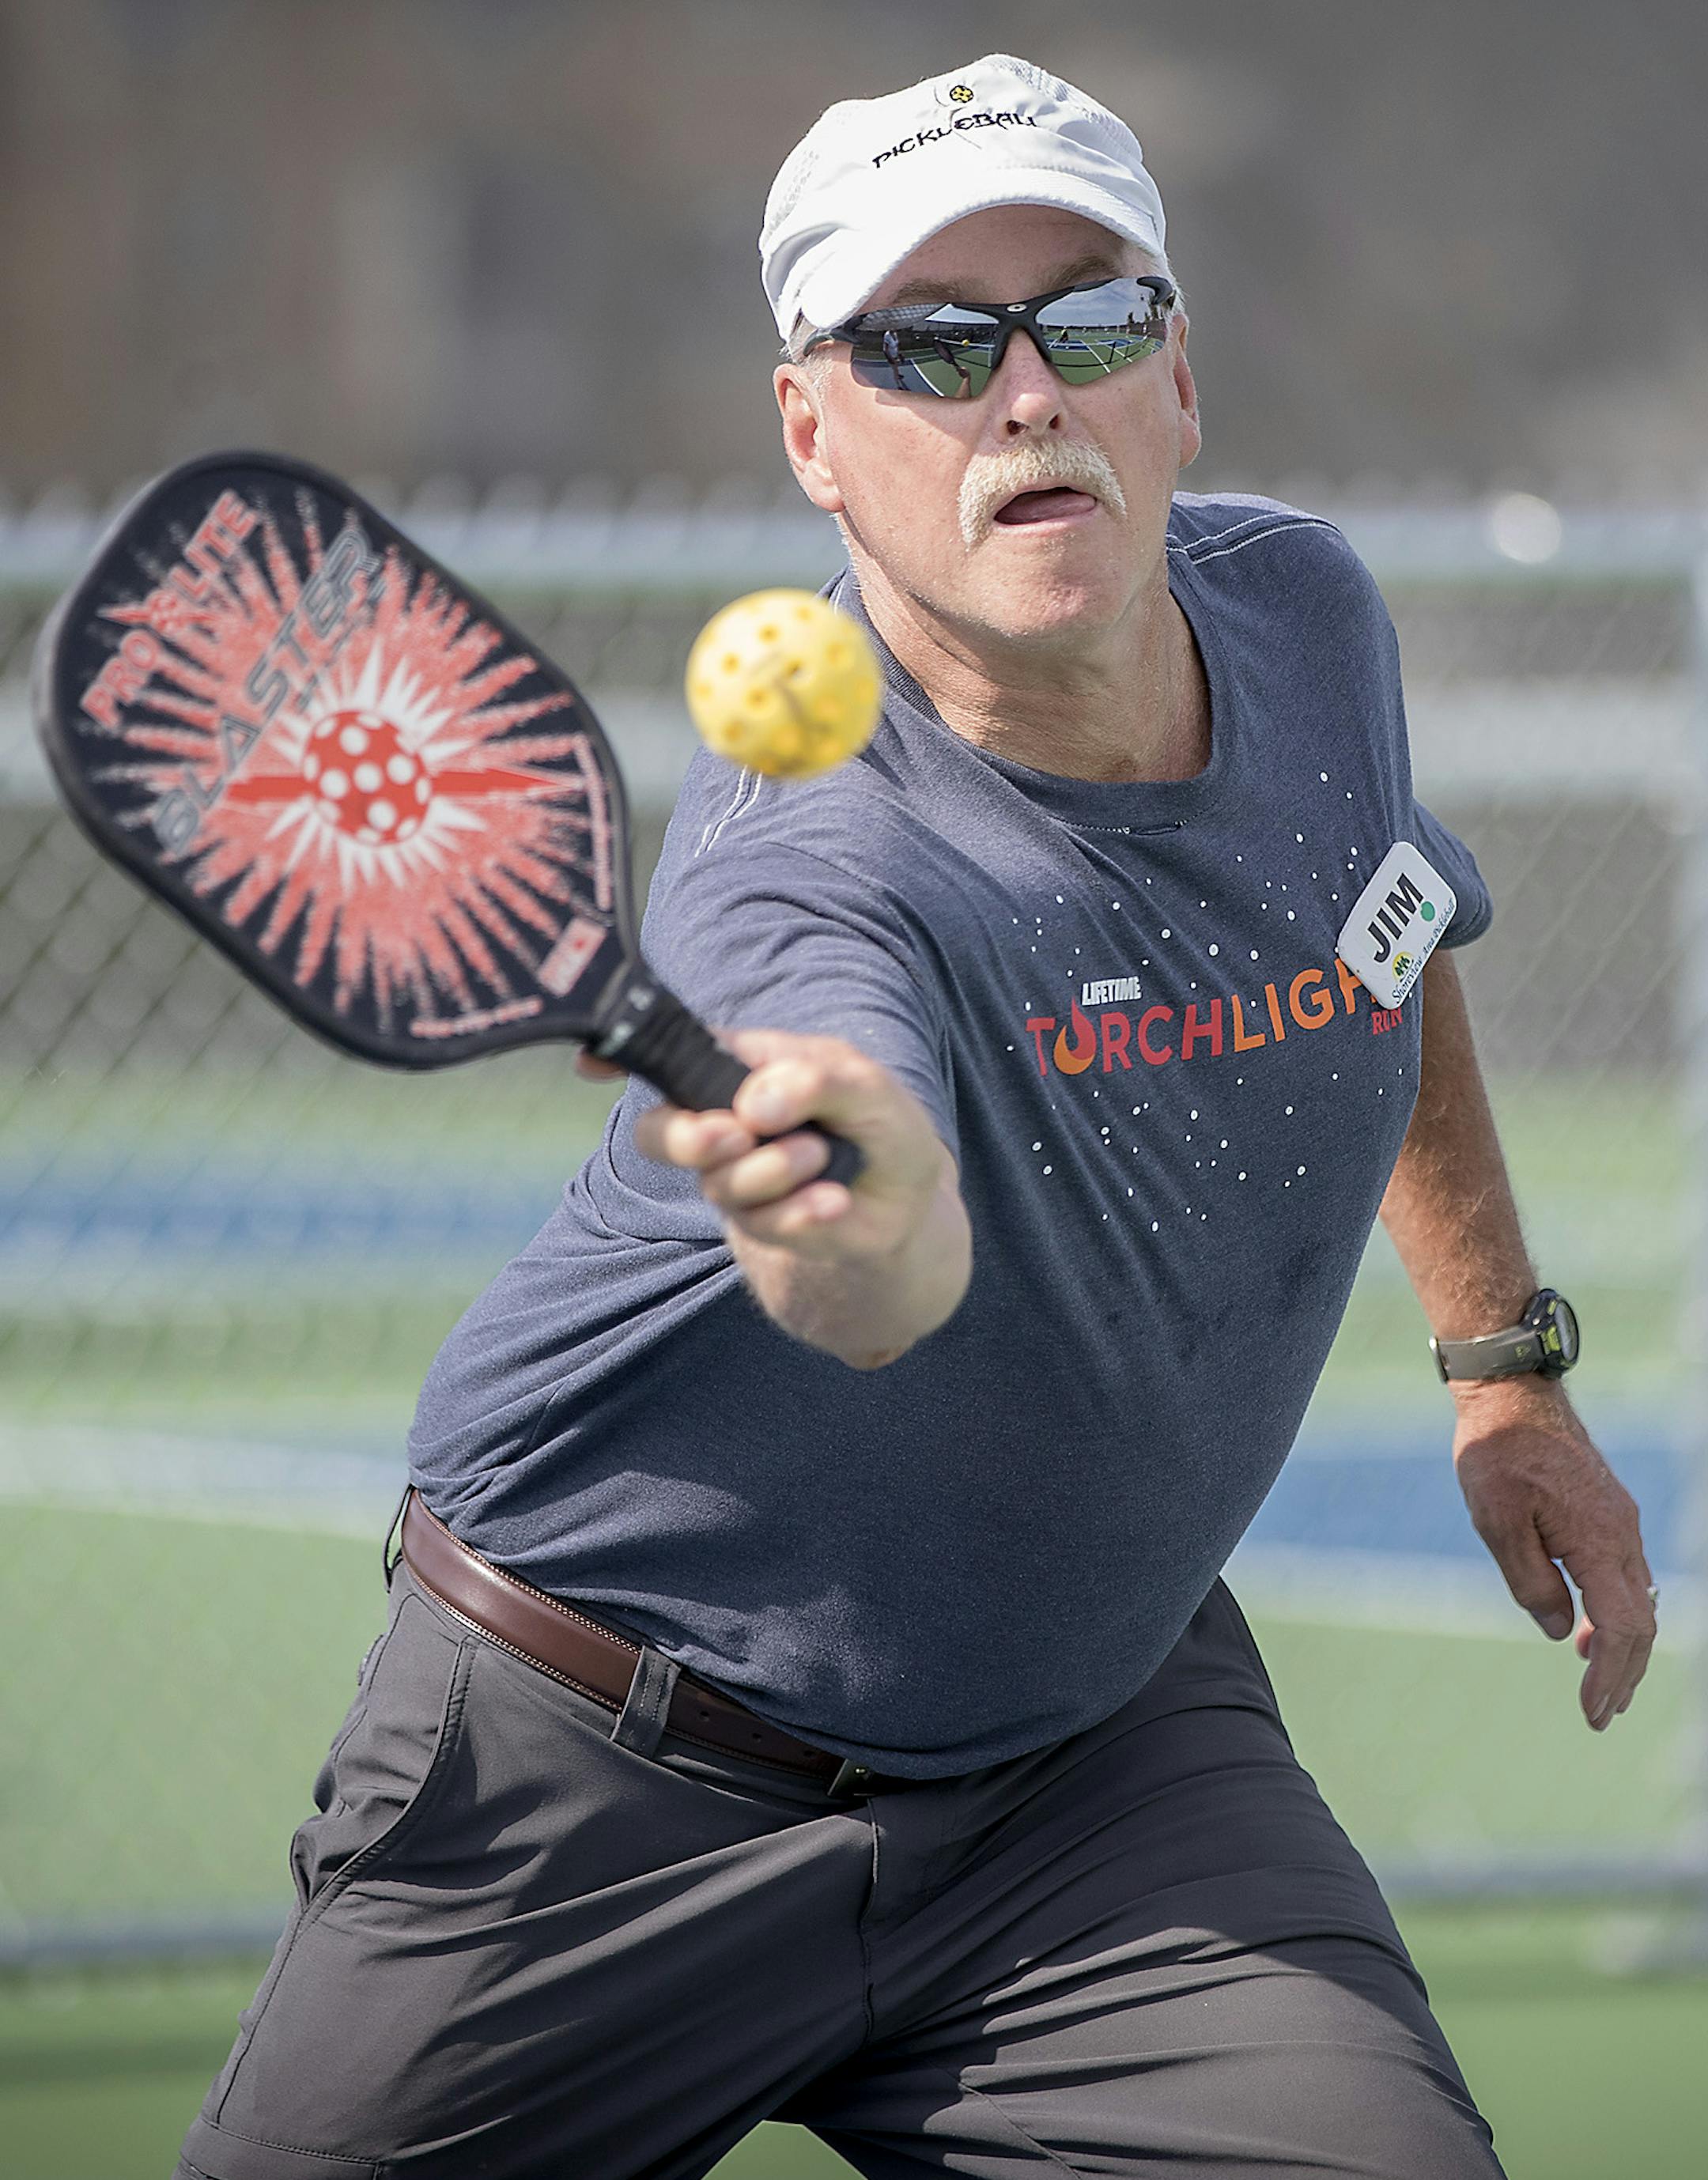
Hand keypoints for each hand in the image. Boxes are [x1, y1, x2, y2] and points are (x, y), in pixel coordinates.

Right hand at [630, 1028, 954, 1253]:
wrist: (909, 1201)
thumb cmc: (881, 1124)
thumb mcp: (870, 1086)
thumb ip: (818, 1079)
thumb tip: (754, 1103)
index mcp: (742, 1065)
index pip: (671, 1053)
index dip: (620, 1055)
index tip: (590, 1067)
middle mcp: (724, 1119)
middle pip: (660, 1130)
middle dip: (690, 1138)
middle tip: (737, 1135)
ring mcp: (734, 1176)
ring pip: (717, 1182)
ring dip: (774, 1168)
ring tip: (821, 1155)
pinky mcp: (759, 1223)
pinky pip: (762, 1223)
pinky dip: (802, 1211)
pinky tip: (834, 1202)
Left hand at [1451, 1376, 1656, 1729]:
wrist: (1513, 1393)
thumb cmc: (1498, 1452)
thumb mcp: (1497, 1521)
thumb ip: (1532, 1581)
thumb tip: (1563, 1633)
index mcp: (1600, 1541)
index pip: (1623, 1629)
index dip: (1612, 1677)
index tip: (1592, 1713)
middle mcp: (1623, 1534)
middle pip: (1640, 1623)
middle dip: (1624, 1675)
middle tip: (1599, 1716)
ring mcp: (1621, 1521)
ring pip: (1638, 1600)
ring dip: (1622, 1646)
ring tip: (1597, 1682)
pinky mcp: (1610, 1511)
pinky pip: (1627, 1575)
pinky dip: (1616, 1611)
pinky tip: (1589, 1627)